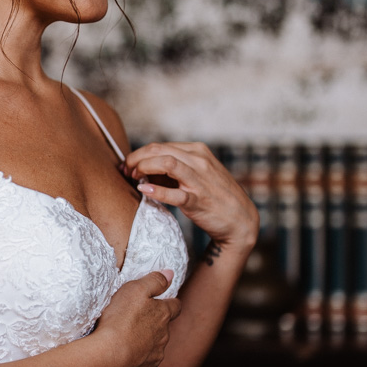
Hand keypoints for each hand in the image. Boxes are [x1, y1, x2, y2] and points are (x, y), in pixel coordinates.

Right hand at [93, 269, 180, 366]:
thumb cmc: (120, 320)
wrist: (108, 356)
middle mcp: (164, 337)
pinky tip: (135, 365)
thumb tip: (170, 274)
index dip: (170, 302)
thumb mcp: (135, 290)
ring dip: (148, 345)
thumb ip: (154, 281)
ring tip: (131, 341)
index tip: (165, 301)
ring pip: (157, 349)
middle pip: (165, 328)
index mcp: (163, 315)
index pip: (175, 306)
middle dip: (156, 324)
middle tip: (139, 320)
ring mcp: (156, 357)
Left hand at [122, 142, 258, 250]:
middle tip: (126, 171)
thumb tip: (143, 169)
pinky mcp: (199, 199)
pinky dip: (157, 190)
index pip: (160, 146)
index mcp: (197, 151)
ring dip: (143, 168)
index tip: (127, 165)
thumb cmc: (215, 196)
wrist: (240, 220)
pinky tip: (143, 189)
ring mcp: (200, 179)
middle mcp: (199, 161)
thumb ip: (174, 169)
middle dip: (136, 159)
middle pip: (158, 150)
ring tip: (134, 178)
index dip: (138, 154)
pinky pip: (175, 193)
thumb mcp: (197, 174)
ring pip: (166, 163)